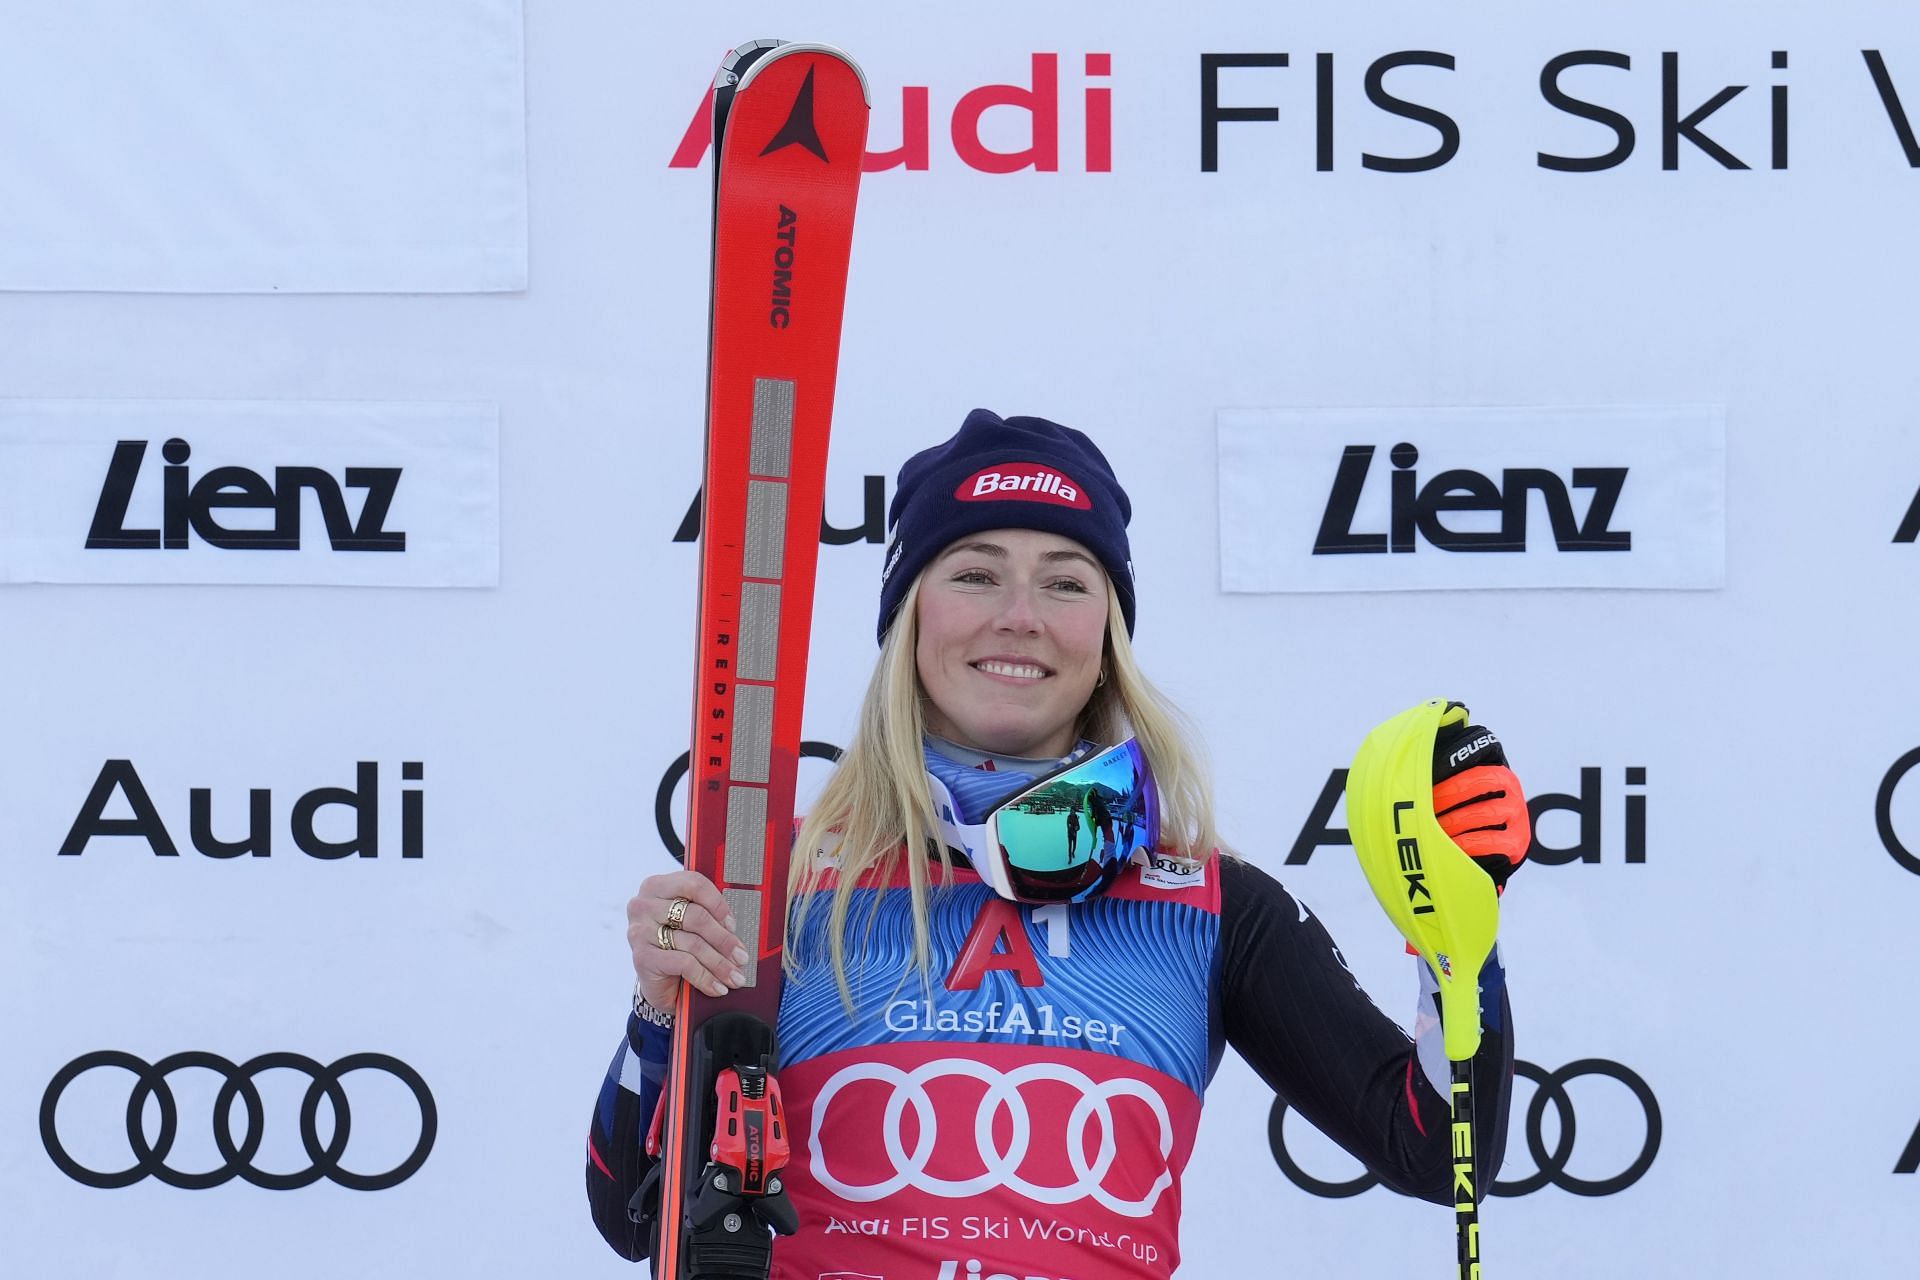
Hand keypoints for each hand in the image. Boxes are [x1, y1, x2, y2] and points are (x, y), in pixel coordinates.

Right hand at [627, 870, 750, 1010]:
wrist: (656, 980)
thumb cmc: (677, 944)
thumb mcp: (692, 925)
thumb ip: (709, 914)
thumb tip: (738, 926)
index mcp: (658, 886)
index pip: (694, 884)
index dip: (718, 904)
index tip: (733, 925)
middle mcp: (644, 905)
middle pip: (696, 917)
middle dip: (724, 940)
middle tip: (742, 957)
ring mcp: (640, 931)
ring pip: (693, 943)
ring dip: (719, 964)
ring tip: (735, 976)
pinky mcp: (642, 957)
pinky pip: (684, 964)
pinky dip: (705, 978)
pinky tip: (717, 987)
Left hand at [1431, 722, 1529, 893]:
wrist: (1476, 860)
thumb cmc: (1455, 818)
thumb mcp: (1449, 789)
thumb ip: (1438, 765)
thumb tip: (1425, 729)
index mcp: (1492, 766)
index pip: (1481, 747)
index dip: (1454, 755)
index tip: (1427, 766)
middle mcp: (1510, 785)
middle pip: (1478, 780)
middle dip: (1445, 793)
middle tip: (1422, 806)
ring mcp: (1517, 813)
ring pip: (1481, 812)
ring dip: (1451, 822)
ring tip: (1431, 830)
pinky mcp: (1518, 842)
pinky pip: (1489, 839)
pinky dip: (1465, 844)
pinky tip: (1449, 847)